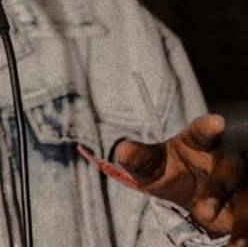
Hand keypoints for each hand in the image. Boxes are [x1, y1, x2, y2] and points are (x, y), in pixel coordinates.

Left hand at [115, 114, 247, 245]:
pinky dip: (243, 236)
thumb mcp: (152, 166)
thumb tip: (122, 150)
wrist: (194, 197)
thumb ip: (140, 159)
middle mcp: (226, 159)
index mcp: (199, 142)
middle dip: (219, 189)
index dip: (209, 127)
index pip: (203, 133)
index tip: (217, 122)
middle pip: (231, 168)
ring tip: (230, 238)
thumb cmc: (171, 171)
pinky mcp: (247, 206)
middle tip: (203, 211)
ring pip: (247, 197)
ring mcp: (242, 184)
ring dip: (240, 218)